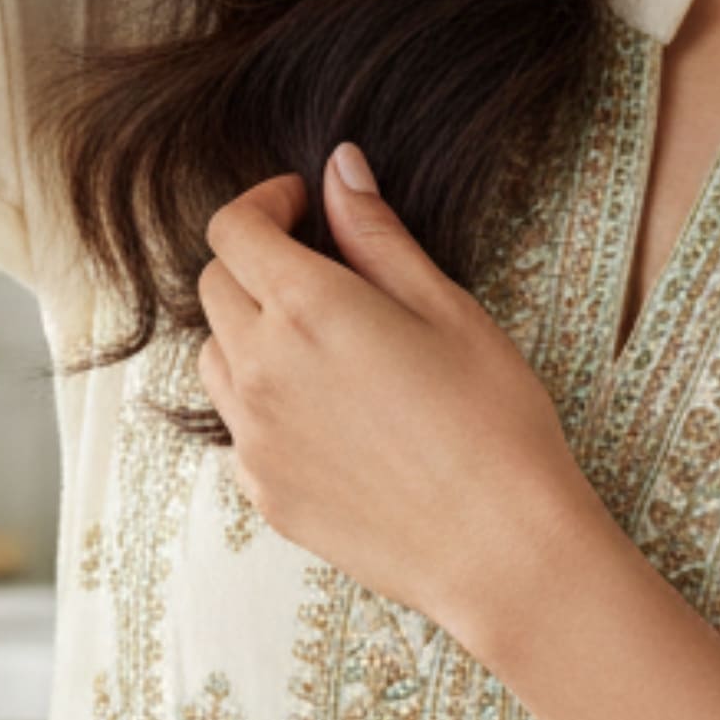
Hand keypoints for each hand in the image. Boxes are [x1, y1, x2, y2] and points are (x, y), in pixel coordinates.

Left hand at [197, 146, 608, 652]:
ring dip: (250, 333)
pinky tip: (332, 415)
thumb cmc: (494, 423)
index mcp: (307, 309)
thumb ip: (377, 236)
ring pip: (215, 357)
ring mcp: (254, 438)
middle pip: (215, 287)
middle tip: (321, 269)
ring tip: (324, 346)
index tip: (303, 205)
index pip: (233, 229)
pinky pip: (238, 425)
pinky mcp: (262, 492)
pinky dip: (264, 402)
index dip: (265, 203)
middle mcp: (262, 370)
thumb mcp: (447, 309)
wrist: (503, 552)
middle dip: (257, 262)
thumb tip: (338, 168)